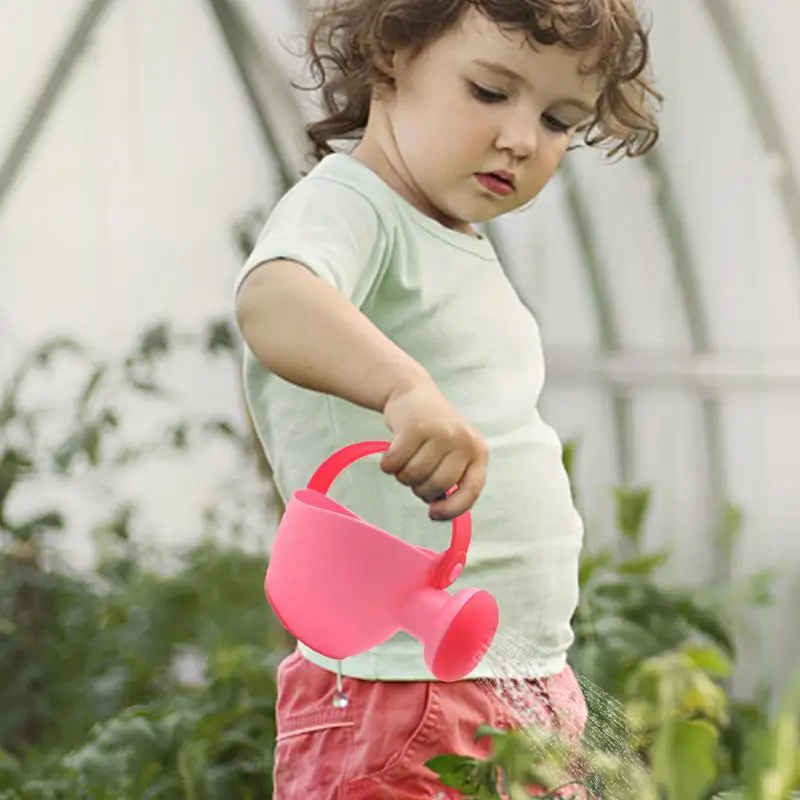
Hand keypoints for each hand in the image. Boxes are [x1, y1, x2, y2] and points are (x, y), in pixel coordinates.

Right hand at [380, 376, 487, 520]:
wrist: (412, 392)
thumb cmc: (434, 431)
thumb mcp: (454, 451)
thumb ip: (453, 476)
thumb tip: (439, 508)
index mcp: (478, 452)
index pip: (470, 491)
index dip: (452, 509)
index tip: (433, 514)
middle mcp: (463, 441)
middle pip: (438, 486)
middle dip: (420, 489)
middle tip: (414, 477)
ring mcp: (440, 432)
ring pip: (414, 475)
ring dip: (402, 475)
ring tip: (404, 462)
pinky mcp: (415, 427)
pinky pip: (395, 463)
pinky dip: (387, 465)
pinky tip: (390, 455)